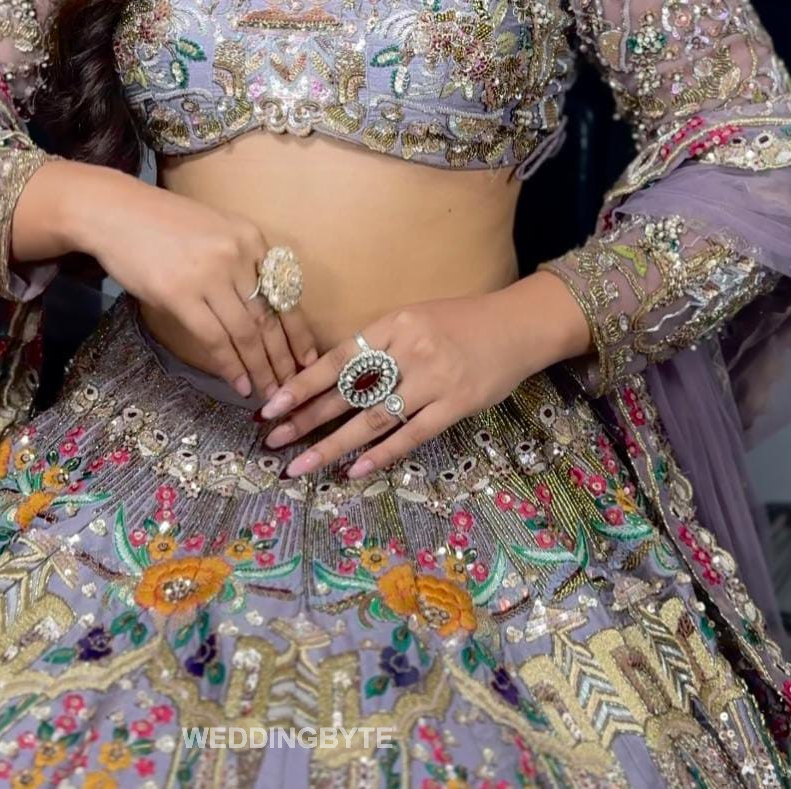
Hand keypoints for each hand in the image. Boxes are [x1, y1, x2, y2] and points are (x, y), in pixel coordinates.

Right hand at [64, 161, 319, 398]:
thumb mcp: (216, 231)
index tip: (309, 359)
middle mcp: (238, 255)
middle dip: (283, 358)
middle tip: (292, 387)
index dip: (299, 331)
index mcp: (252, 238)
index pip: (286, 293)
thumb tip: (262, 309)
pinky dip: (230, 365)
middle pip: (269, 317)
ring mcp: (210, 275)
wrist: (117, 212)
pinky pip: (215, 338)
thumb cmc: (163, 222)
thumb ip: (242, 262)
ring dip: (260, 368)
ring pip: (246, 333)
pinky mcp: (180, 295)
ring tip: (269, 393)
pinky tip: (239, 384)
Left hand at [257, 274, 591, 479]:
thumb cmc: (460, 322)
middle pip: (348, 390)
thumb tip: (333, 377)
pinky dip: (381, 455)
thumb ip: (379, 344)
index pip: (338, 358)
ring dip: (333, 445)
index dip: (303, 383)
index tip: (272, 405)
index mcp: (393, 323)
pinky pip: (412, 434)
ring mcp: (434, 379)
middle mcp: (409, 349)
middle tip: (273, 440)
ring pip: (374, 418)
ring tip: (301, 465)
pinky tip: (354, 471)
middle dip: (307, 418)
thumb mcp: (413, 320)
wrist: (518, 325)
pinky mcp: (457, 404)